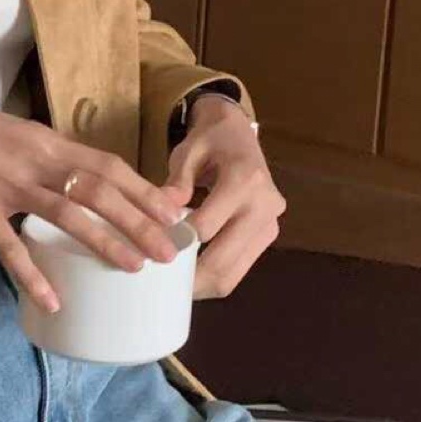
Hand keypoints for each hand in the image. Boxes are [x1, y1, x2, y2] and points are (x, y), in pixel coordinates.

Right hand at [0, 76, 188, 312]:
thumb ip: (42, 156)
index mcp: (45, 141)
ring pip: (67, 214)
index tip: (174, 213)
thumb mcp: (9, 134)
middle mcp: (34, 159)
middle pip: (100, 190)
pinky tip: (52, 300)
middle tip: (169, 252)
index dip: (143, 190)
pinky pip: (9, 246)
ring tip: (133, 268)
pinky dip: (32, 275)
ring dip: (105, 241)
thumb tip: (74, 183)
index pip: (107, 165)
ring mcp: (5, 183)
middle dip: (140, 222)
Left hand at [164, 95, 284, 299]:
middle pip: (223, 260)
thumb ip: (176, 183)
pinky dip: (215, 278)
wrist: (240, 134)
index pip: (206, 227)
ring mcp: (270, 223)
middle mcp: (264, 205)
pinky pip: (240, 268)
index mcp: (244, 180)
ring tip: (174, 287)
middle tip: (159, 287)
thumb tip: (160, 213)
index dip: (177, 244)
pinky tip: (192, 277)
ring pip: (234, 273)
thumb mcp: (188, 152)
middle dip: (189, 279)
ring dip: (203, 285)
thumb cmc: (211, 140)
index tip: (150, 253)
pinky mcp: (268, 235)